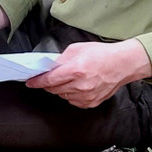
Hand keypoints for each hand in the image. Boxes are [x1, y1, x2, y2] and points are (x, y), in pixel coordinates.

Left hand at [25, 40, 151, 108]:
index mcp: (75, 70)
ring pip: (63, 96)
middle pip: (54, 89)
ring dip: (60, 89)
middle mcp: (80, 85)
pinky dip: (70, 94)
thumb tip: (50, 67)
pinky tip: (76, 86)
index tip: (30, 82)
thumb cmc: (102, 54)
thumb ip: (61, 59)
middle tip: (47, 78)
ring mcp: (86, 96)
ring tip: (67, 79)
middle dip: (48, 84)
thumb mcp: (77, 49)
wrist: (122, 64)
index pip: (49, 80)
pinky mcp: (91, 103)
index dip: (37, 82)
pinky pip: (73, 101)